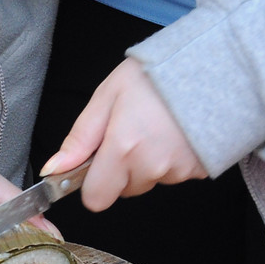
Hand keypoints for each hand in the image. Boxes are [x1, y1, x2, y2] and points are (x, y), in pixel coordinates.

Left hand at [41, 58, 206, 210]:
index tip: (96, 162)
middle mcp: (150, 166)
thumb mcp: (107, 96)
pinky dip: (170, 160)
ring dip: (146, 163)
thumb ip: (80, 138)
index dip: (92, 184)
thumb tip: (54, 169)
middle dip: (120, 168)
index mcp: (123, 148)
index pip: (96, 198)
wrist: (210, 65)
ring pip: (148, 181)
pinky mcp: (198, 170)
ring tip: (155, 127)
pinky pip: (173, 175)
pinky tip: (174, 133)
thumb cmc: (155, 75)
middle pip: (123, 189)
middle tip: (131, 131)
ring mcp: (177, 171)